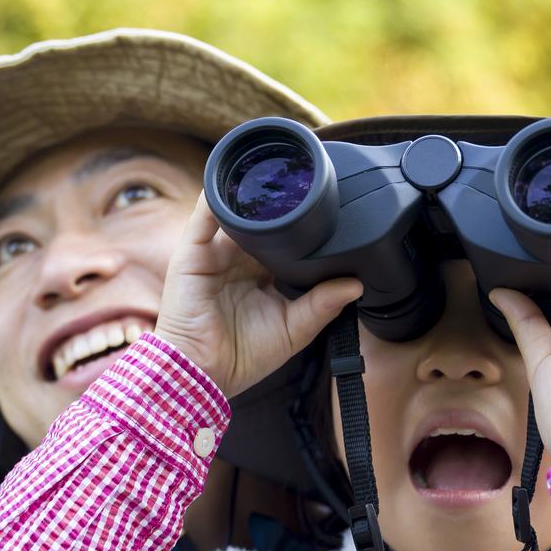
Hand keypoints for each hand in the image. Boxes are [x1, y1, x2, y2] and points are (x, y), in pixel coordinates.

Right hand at [152, 195, 361, 398]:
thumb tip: (357, 285)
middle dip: (279, 206)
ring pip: (236, 213)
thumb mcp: (294, 329)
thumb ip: (322, 305)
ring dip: (253, 195)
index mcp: (258, 274)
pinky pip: (204, 216)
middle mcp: (236, 260)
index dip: (300, 228)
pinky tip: (238, 182)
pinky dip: (218, 197)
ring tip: (278, 178)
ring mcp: (214, 253)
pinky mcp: (192, 252)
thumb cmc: (242, 357)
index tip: (326, 212)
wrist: (205, 372)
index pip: (282, 241)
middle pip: (261, 222)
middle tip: (306, 188)